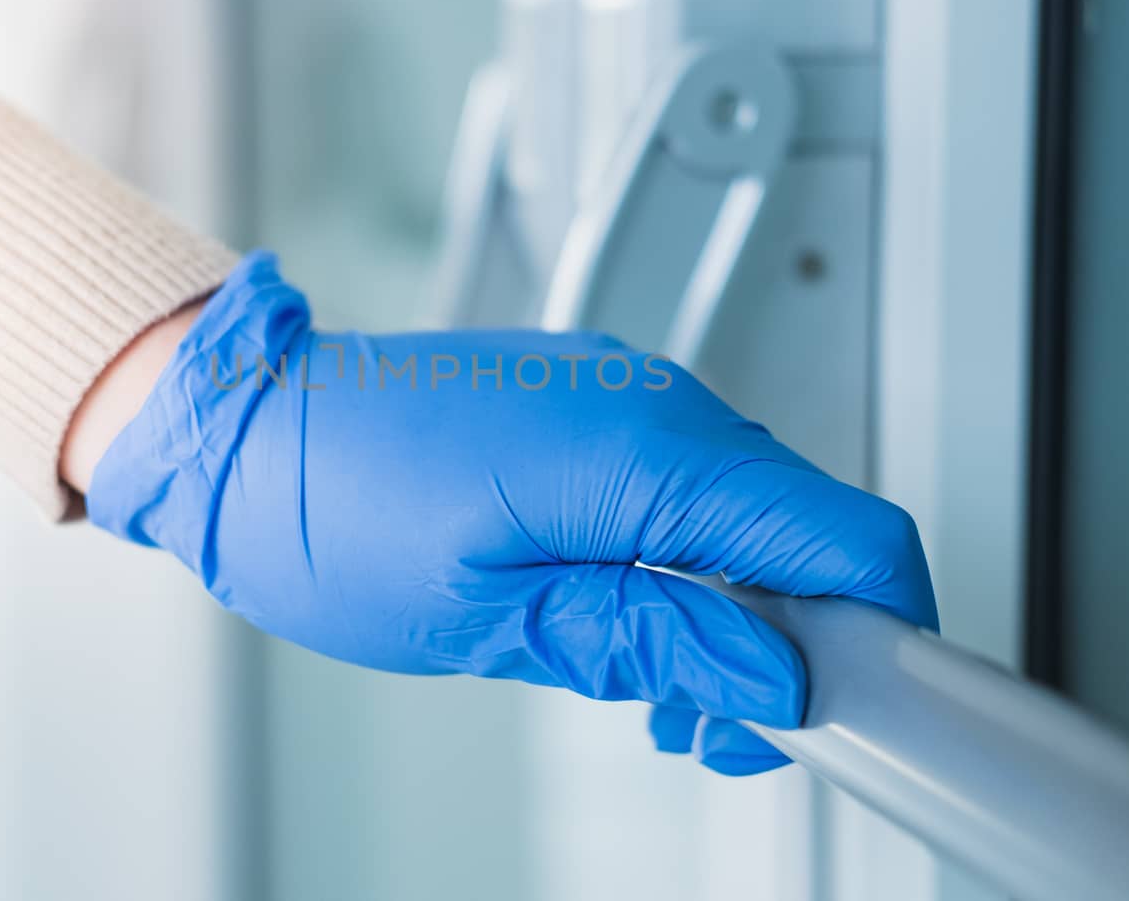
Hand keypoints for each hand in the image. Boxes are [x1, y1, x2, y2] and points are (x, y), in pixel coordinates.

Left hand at [86, 254, 936, 773]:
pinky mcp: (597, 406)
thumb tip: (771, 676)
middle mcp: (654, 402)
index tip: (865, 712)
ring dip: (739, 613)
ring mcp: (627, 395)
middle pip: (811, 529)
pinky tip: (640, 625)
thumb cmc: (329, 510)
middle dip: (800, 642)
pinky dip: (691, 564)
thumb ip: (653, 641)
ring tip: (666, 697)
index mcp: (646, 449)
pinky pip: (691, 485)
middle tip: (728, 732)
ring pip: (754, 514)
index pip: (845, 536)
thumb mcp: (495, 617)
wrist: (245, 428)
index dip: (883, 633)